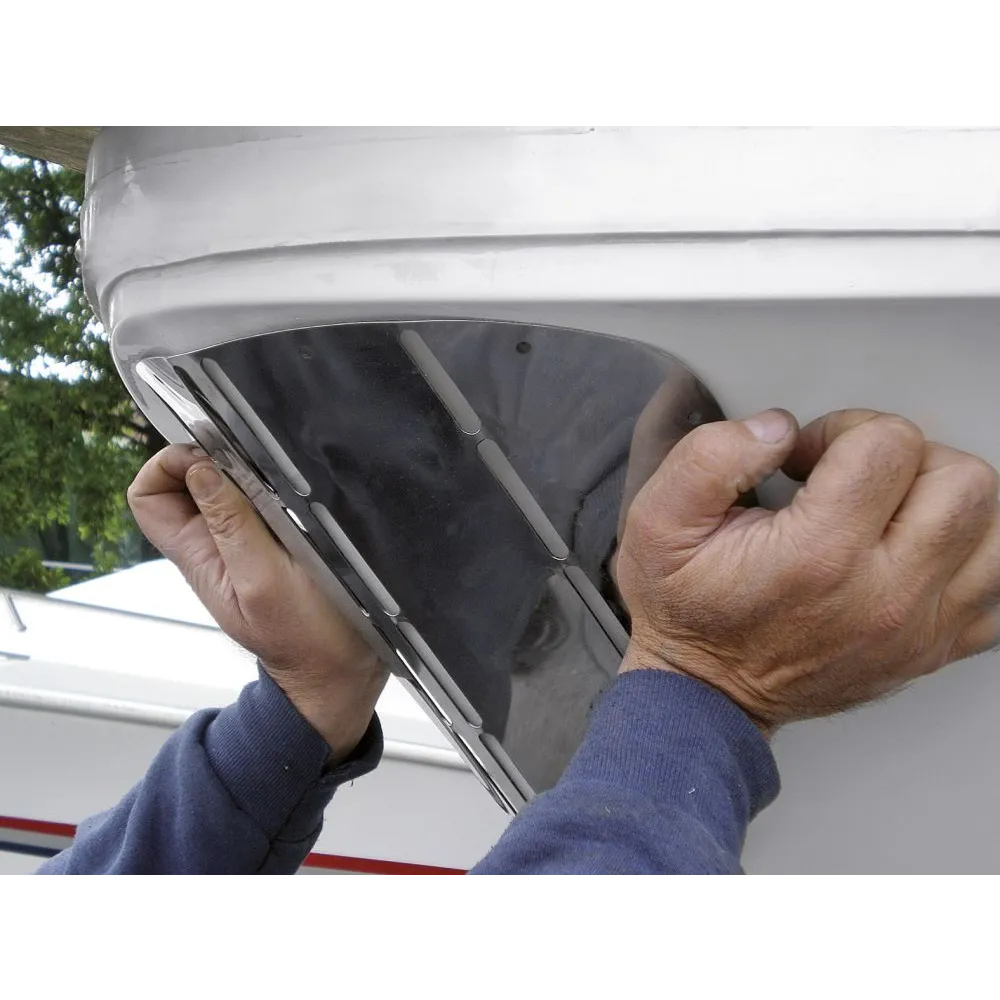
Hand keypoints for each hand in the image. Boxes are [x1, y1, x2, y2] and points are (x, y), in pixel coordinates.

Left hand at [127, 444, 385, 760]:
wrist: (339, 667)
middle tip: (253, 461)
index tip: (211, 458)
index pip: (149, 495)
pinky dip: (275, 486)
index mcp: (197, 553)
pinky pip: (262, 498)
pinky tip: (300, 494)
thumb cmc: (304, 636)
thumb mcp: (263, 581)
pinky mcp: (277, 540)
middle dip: (214, 458)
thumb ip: (232, 526)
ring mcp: (246, 541)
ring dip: (249, 472)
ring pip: (226, 485)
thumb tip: (200, 470)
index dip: (169, 465)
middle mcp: (214, 542)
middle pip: (185, 481)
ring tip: (281, 478)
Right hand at [616, 408, 999, 731]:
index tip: (806, 459)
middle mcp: (884, 595)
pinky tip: (911, 555)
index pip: (888, 445)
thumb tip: (776, 429)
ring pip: (994, 531)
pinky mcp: (933, 650)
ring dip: (946, 503)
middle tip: (853, 477)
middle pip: (962, 481)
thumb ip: (709, 459)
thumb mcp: (658, 522)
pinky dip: (965, 560)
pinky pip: (993, 589)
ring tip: (890, 510)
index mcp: (818, 556)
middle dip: (904, 459)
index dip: (840, 429)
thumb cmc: (688, 611)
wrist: (706, 695)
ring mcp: (918, 628)